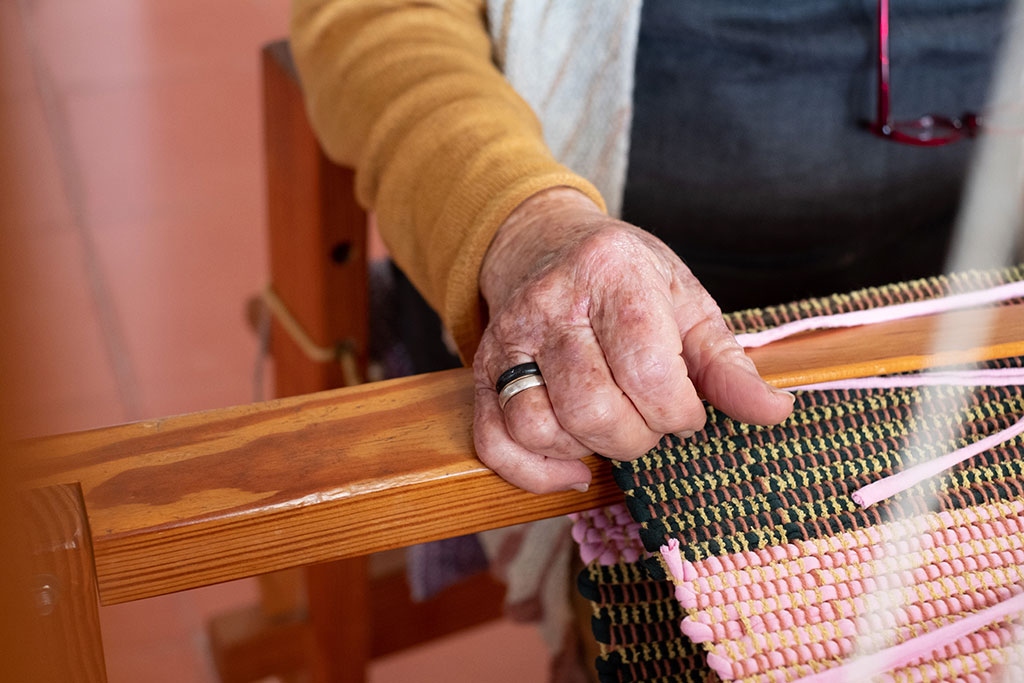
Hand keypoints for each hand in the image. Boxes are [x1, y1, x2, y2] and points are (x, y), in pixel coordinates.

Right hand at [473, 188, 793, 492]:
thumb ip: (726, 361)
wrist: (544, 244)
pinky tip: (572, 465)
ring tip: (611, 429)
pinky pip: (495, 441)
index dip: (678, 411)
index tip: (687, 409)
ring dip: (586, 449)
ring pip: (538, 427)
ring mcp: (509, 339)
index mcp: (613, 274)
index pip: (647, 370)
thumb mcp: (686, 301)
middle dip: (636, 437)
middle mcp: (552, 304)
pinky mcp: (483, 370)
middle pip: (591, 407)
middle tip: (651, 421)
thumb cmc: (626, 277)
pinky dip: (534, 471)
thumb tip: (773, 412)